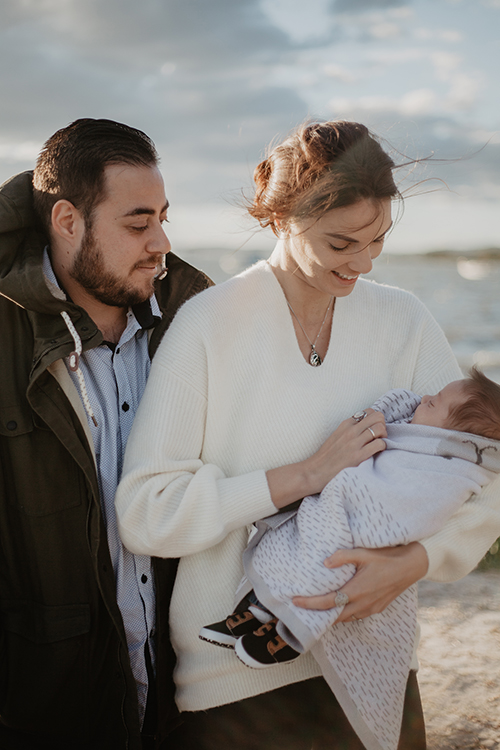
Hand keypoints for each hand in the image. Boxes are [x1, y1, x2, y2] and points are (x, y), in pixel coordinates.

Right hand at [267, 408, 385, 508]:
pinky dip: (382, 447)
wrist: (315, 472)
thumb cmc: (326, 457)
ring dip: (384, 436)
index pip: (369, 411)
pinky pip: (380, 444)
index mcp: (345, 424)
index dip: (376, 420)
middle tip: (380, 436)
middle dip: (383, 425)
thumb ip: (349, 430)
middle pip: (378, 416)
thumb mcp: (336, 436)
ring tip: (379, 444)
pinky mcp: (358, 456)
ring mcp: (354, 443)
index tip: (374, 430)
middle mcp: (351, 431)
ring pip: (380, 428)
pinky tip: (377, 453)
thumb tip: (365, 428)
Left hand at [292, 542, 428, 621]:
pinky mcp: (377, 608)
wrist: (411, 566)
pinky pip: (357, 616)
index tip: (295, 602)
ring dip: (332, 616)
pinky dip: (345, 614)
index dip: (310, 604)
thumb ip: (342, 557)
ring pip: (346, 618)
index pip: (327, 602)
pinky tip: (340, 607)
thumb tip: (325, 563)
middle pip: (334, 616)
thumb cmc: (387, 557)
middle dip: (317, 615)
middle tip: (302, 609)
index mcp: (356, 591)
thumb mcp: (363, 553)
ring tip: (318, 609)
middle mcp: (362, 604)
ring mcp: (371, 608)